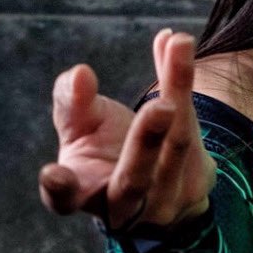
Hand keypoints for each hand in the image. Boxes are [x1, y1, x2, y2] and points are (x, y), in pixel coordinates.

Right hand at [38, 29, 216, 230]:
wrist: (157, 179)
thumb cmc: (102, 150)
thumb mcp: (79, 127)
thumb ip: (72, 102)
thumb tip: (81, 75)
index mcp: (84, 194)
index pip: (66, 200)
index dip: (58, 190)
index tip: (55, 175)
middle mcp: (126, 207)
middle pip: (134, 178)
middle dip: (147, 142)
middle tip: (161, 105)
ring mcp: (166, 201)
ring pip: (176, 147)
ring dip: (178, 92)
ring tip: (177, 45)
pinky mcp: (197, 184)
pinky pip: (195, 130)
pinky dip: (184, 83)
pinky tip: (176, 45)